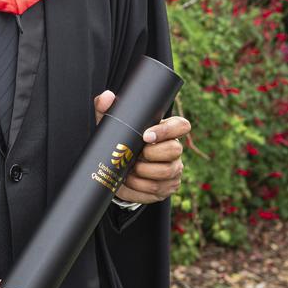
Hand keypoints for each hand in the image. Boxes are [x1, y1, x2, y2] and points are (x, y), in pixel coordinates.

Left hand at [94, 90, 190, 204]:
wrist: (119, 169)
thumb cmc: (121, 141)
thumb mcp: (112, 125)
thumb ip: (107, 108)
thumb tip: (107, 97)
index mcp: (166, 130)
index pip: (181, 125)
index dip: (167, 130)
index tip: (146, 136)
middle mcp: (175, 149)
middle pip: (174, 150)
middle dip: (151, 154)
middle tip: (134, 156)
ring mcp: (174, 169)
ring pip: (166, 172)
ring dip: (143, 173)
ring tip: (128, 171)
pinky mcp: (168, 187)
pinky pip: (157, 190)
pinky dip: (139, 188)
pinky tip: (128, 183)